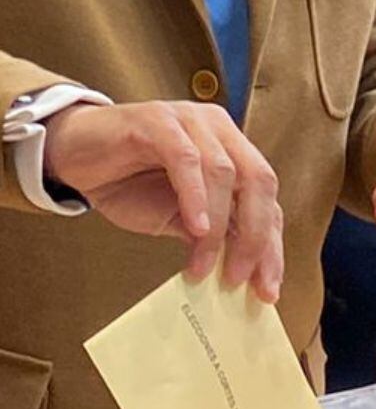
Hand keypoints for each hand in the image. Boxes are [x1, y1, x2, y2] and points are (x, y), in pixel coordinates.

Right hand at [42, 100, 283, 302]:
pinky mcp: (160, 121)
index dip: (270, 243)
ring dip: (219, 225)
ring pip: (225, 173)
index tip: (267, 287)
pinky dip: (195, 195)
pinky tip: (196, 228)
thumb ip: (206, 232)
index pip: (265, 198)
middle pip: (259, 182)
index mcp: (233, 151)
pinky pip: (186, 159)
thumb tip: (237, 265)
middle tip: (240, 279)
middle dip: (257, 235)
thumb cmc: (126, 183)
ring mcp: (192, 121)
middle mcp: (221, 131)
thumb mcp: (173, 216)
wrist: (72, 155)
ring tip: (205, 265)